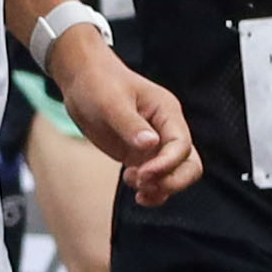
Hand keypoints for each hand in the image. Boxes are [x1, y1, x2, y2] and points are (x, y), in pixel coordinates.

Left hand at [53, 31, 200, 200]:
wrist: (82, 80)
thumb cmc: (98, 83)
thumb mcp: (111, 102)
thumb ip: (130, 124)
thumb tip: (150, 144)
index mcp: (167, 112)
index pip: (182, 145)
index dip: (167, 164)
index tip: (143, 173)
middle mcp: (166, 130)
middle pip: (189, 164)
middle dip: (172, 181)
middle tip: (143, 185)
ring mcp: (155, 145)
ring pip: (176, 175)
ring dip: (160, 188)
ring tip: (134, 184)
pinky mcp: (141, 155)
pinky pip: (157, 179)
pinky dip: (151, 190)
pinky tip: (134, 189)